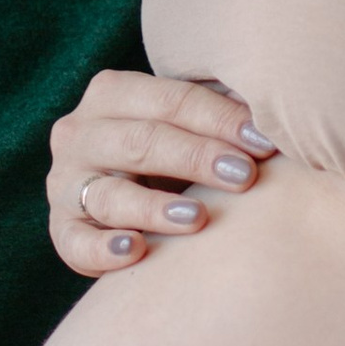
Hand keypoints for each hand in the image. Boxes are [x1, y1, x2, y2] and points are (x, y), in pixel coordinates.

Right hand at [46, 72, 278, 278]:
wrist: (125, 201)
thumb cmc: (172, 155)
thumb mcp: (188, 127)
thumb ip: (221, 116)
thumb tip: (283, 117)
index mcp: (112, 93)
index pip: (170, 101)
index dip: (220, 120)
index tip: (266, 143)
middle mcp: (79, 133)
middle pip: (141, 141)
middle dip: (196, 157)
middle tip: (244, 176)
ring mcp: (65, 183)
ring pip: (108, 193)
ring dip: (154, 207)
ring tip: (198, 218)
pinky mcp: (61, 231)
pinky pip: (77, 242)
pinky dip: (104, 248)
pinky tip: (136, 251)